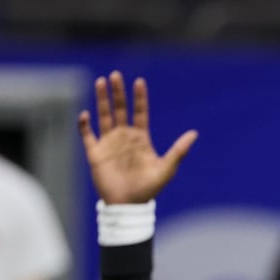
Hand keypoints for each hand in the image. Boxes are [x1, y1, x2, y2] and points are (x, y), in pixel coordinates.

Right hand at [78, 72, 196, 204]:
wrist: (128, 204)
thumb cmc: (149, 188)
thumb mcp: (167, 168)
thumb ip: (179, 150)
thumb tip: (194, 133)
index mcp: (141, 138)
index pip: (140, 112)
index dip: (139, 97)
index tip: (139, 81)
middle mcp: (124, 137)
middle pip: (120, 109)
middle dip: (118, 92)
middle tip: (115, 75)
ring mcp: (109, 143)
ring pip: (104, 116)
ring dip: (102, 99)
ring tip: (100, 82)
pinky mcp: (95, 152)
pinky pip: (87, 134)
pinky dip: (85, 124)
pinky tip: (86, 114)